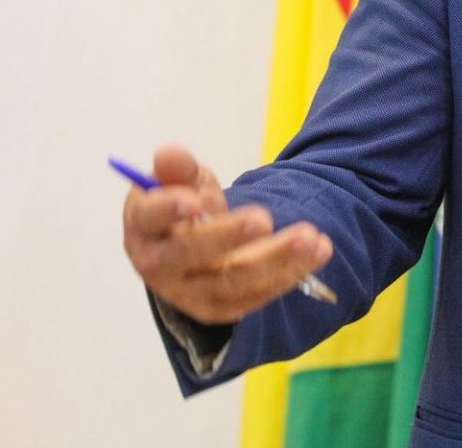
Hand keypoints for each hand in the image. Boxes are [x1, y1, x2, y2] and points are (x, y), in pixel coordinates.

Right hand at [121, 144, 332, 323]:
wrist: (194, 244)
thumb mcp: (181, 180)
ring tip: (311, 237)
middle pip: (190, 254)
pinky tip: (318, 251)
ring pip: (233, 281)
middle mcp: (159, 265)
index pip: (149, 218)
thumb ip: (179, 168)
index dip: (168, 209)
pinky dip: (291, 273)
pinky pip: (257, 294)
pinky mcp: (221, 308)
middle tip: (264, 218)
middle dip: (228, 236)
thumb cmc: (184, 204)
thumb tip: (169, 153)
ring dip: (276, 258)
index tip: (195, 200)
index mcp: (143, 227)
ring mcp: (190, 292)